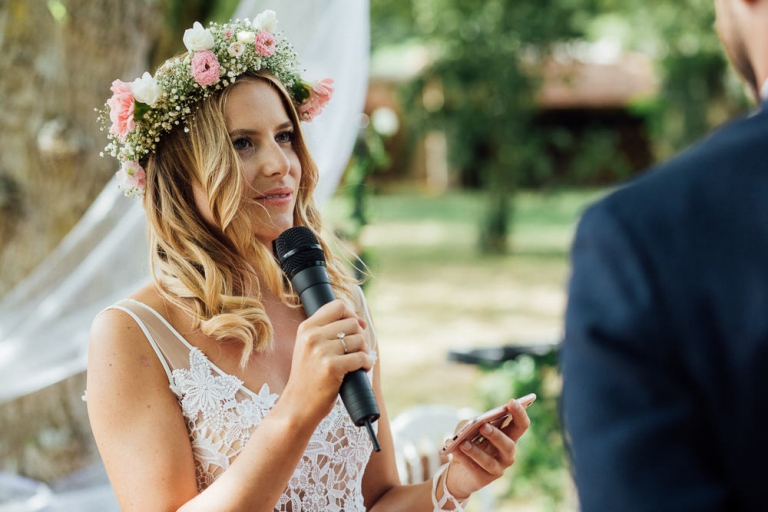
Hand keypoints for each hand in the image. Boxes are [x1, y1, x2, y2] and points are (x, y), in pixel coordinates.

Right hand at [282, 300, 372, 422]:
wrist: (298, 406)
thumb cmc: (308, 378)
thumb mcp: (309, 348)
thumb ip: (329, 331)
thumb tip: (360, 321)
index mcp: (306, 328)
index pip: (338, 306)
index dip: (352, 315)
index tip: (355, 329)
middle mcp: (312, 336)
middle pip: (352, 323)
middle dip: (360, 336)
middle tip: (356, 351)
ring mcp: (321, 351)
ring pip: (359, 340)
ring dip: (364, 351)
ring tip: (357, 362)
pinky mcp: (331, 367)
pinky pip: (361, 357)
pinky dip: (366, 364)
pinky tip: (361, 369)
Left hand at [444, 398, 530, 498]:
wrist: (458, 471)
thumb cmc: (469, 442)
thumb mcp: (468, 429)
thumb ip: (469, 424)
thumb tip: (469, 426)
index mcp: (509, 436)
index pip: (521, 425)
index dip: (519, 413)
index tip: (511, 402)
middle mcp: (507, 453)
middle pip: (509, 444)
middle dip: (496, 435)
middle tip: (483, 426)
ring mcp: (498, 468)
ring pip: (490, 461)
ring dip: (476, 451)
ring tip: (464, 443)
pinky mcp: (485, 479)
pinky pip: (475, 469)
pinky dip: (463, 459)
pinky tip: (454, 450)